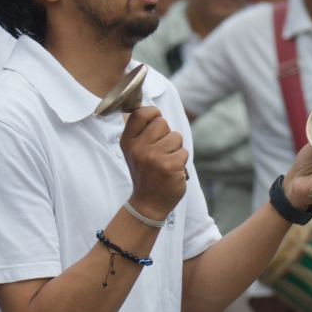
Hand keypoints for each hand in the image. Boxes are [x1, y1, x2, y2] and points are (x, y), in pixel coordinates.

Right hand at [122, 105, 187, 219]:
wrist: (148, 203)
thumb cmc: (145, 173)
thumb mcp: (134, 151)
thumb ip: (141, 130)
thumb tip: (150, 108)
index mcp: (128, 141)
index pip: (141, 113)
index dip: (153, 114)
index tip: (154, 125)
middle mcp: (138, 148)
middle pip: (162, 122)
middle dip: (166, 134)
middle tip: (160, 152)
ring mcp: (154, 157)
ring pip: (176, 136)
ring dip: (175, 149)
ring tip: (166, 162)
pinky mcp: (169, 166)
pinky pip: (184, 151)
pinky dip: (181, 161)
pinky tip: (172, 170)